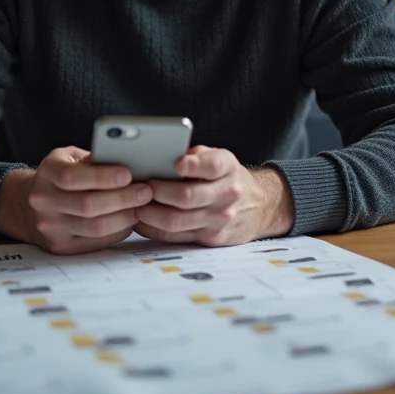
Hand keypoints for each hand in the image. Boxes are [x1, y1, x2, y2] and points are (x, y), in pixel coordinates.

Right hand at [0, 147, 152, 254]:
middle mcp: (43, 201)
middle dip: (122, 198)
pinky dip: (117, 231)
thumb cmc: (61, 176)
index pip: (72, 177)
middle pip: (87, 205)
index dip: (102, 177)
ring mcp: (50, 227)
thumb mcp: (70, 158)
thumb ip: (94, 159)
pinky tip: (129, 220)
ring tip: (141, 207)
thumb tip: (130, 161)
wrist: (29, 205)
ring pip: (94, 227)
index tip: (128, 174)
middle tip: (145, 192)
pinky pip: (96, 241)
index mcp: (47, 172)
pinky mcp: (60, 246)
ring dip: (124, 217)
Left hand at [134, 146, 293, 246]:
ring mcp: (220, 219)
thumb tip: (164, 156)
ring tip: (134, 205)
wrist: (260, 206)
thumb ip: (196, 155)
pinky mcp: (212, 238)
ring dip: (150, 214)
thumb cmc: (228, 178)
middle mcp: (227, 193)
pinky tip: (141, 220)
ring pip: (176, 221)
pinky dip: (153, 229)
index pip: (212, 166)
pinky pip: (176, 236)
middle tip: (140, 186)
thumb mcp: (219, 158)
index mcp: (228, 168)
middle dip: (158, 192)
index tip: (176, 163)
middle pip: (187, 197)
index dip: (193, 165)